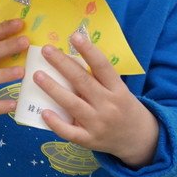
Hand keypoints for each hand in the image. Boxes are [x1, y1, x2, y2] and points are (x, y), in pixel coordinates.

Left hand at [35, 33, 159, 167]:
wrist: (139, 139)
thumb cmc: (123, 108)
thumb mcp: (119, 91)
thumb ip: (99, 79)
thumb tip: (69, 58)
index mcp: (118, 89)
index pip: (103, 66)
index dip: (88, 50)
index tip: (74, 36)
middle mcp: (108, 105)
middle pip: (83, 81)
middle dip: (62, 64)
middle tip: (46, 50)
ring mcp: (98, 124)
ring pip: (72, 104)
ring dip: (53, 89)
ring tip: (37, 75)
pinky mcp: (89, 140)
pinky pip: (70, 131)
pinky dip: (56, 123)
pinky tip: (43, 112)